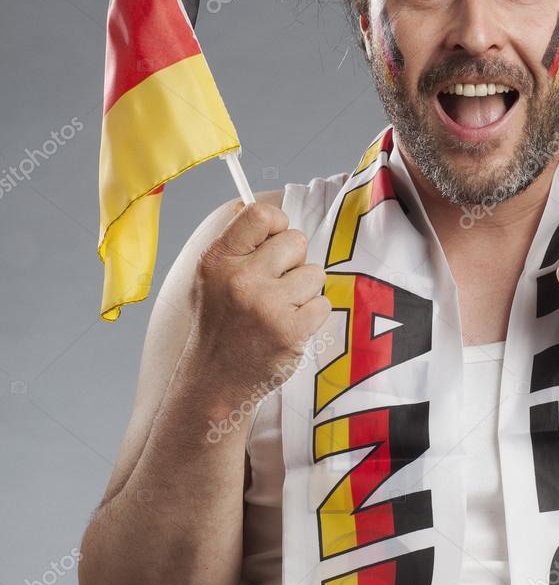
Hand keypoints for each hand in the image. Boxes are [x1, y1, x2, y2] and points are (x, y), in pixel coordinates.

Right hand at [188, 200, 330, 400]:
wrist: (215, 381)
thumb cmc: (219, 325)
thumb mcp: (209, 279)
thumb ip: (234, 244)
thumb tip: (249, 203)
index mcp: (219, 260)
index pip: (260, 214)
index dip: (277, 225)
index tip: (274, 244)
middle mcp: (241, 279)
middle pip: (296, 240)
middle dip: (294, 262)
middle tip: (276, 286)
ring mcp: (266, 306)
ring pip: (315, 273)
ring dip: (304, 291)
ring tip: (280, 309)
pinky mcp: (290, 330)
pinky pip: (323, 303)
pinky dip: (312, 316)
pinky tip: (290, 327)